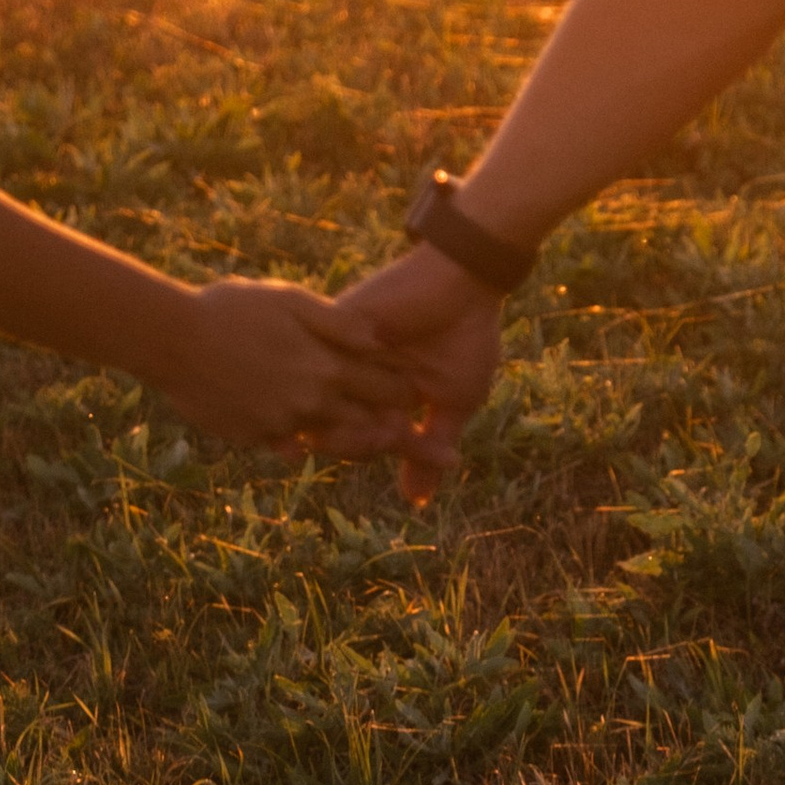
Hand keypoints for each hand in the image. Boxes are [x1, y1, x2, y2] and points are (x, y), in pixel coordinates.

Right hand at [153, 276, 422, 455]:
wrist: (171, 340)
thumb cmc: (230, 308)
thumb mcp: (288, 300)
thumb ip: (338, 322)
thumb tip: (381, 341)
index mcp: (326, 364)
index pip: (386, 387)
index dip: (406, 392)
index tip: (417, 395)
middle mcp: (311, 402)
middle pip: (369, 426)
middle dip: (393, 432)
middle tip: (414, 438)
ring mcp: (283, 425)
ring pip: (333, 442)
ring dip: (351, 440)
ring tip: (360, 433)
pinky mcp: (255, 438)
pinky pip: (289, 446)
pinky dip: (298, 438)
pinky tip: (297, 426)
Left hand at [330, 245, 503, 501]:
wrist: (466, 283)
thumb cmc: (466, 339)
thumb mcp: (455, 401)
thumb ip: (428, 448)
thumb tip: (417, 501)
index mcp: (374, 399)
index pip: (358, 440)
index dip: (378, 451)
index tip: (413, 452)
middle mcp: (351, 379)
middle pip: (330, 426)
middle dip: (363, 438)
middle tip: (398, 431)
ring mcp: (340, 352)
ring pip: (320, 397)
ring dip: (351, 413)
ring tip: (388, 411)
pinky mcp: (335, 324)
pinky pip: (318, 358)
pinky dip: (337, 374)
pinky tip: (361, 380)